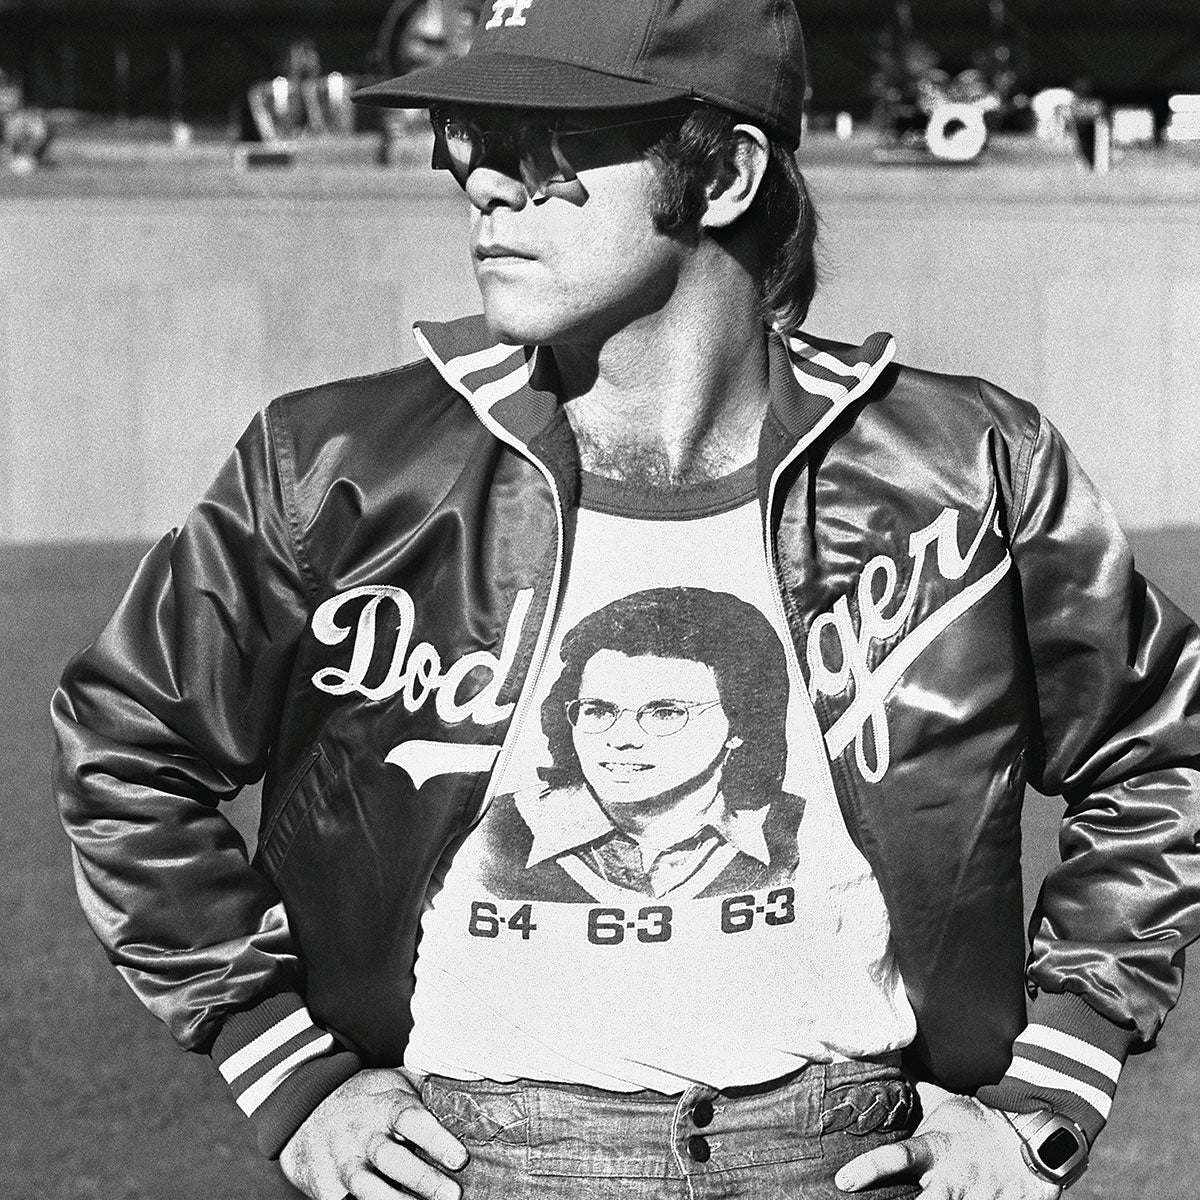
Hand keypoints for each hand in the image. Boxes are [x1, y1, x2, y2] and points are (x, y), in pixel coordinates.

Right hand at [279, 1067, 467, 1199]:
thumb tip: (470, 1083)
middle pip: (392, 1159)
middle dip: (422, 1179)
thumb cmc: (365, 1097)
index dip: (434, 1138)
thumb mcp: (393, 1082)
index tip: (459, 1158)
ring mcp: (342, 1163)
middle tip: (452, 1195)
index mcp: (384, 1105)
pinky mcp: (326, 1188)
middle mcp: (362, 1135)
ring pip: (368, 1189)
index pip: (410, 1119)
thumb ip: (426, 1086)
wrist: (304, 1109)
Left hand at [833, 1092, 1061, 1199]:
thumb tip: (897, 1072)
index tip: (844, 1181)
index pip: (896, 1157)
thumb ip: (919, 1098)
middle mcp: (953, 1179)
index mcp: (935, 1150)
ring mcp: (979, 1199)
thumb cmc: (981, 1122)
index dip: (868, 1169)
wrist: (1034, 1135)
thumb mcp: (947, 1106)